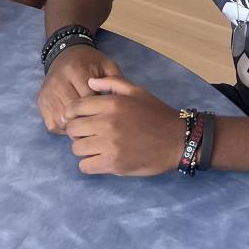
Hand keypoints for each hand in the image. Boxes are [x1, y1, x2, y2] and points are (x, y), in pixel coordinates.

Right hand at [36, 46, 122, 134]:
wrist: (66, 53)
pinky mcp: (41, 102)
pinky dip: (64, 129)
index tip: (108, 115)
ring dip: (75, 128)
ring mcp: (47, 93)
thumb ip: (115, 83)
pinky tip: (74, 125)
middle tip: (99, 126)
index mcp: (76, 70)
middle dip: (87, 122)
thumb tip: (118, 106)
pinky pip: (52, 124)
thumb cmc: (91, 62)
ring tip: (87, 127)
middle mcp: (58, 81)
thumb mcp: (108, 65)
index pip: (88, 100)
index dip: (100, 111)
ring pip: (61, 121)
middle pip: (73, 113)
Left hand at [63, 76, 186, 175]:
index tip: (77, 119)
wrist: (177, 139)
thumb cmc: (157, 114)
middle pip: (72, 129)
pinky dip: (89, 164)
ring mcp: (109, 144)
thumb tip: (90, 82)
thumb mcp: (137, 91)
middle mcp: (107, 122)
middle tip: (87, 134)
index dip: (71, 114)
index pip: (75, 107)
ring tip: (94, 148)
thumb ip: (112, 83)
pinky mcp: (113, 163)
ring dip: (83, 149)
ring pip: (76, 149)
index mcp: (112, 103)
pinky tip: (99, 160)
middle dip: (77, 131)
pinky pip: (85, 166)